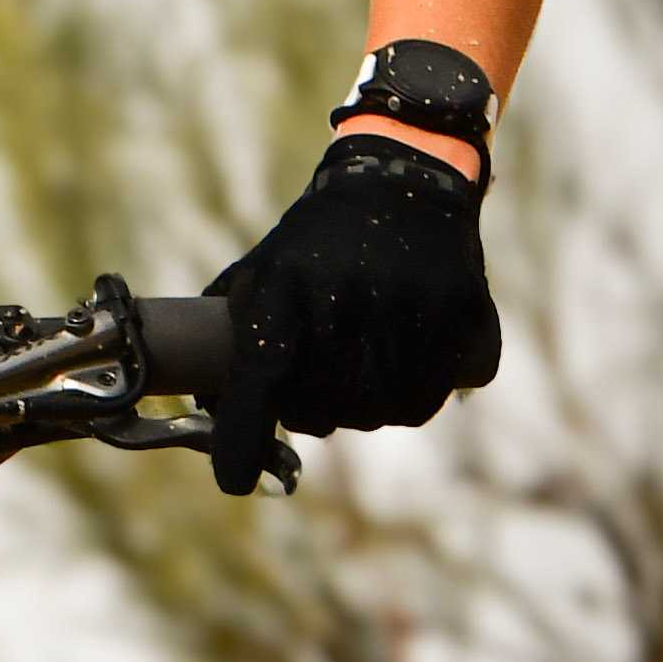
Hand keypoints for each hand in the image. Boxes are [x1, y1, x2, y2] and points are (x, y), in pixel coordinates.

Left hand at [203, 134, 500, 495]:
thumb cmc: (313, 248)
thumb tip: (201, 415)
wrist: (399, 182)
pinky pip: (426, 401)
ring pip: (378, 414)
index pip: (259, 379)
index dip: (243, 438)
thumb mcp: (258, 274)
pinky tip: (398, 358)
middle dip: (311, 412)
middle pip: (322, 411)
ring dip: (362, 406)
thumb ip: (224, 346)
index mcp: (284, 286)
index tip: (233, 480)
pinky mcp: (460, 316)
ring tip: (357, 361)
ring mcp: (409, 306)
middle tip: (313, 383)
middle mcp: (345, 296)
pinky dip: (408, 397)